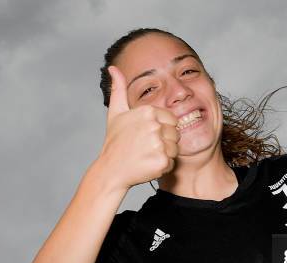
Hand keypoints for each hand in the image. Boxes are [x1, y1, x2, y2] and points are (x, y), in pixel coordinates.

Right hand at [96, 65, 179, 191]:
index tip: (147, 136)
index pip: (172, 119)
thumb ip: (118, 89)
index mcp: (147, 111)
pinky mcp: (161, 161)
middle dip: (164, 142)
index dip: (162, 129)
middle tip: (146, 147)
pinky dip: (162, 166)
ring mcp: (158, 143)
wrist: (111, 170)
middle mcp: (154, 125)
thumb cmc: (115, 142)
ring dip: (164, 154)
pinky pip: (172, 163)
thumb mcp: (115, 113)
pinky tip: (147, 164)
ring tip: (146, 155)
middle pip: (175, 134)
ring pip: (175, 149)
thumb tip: (113, 68)